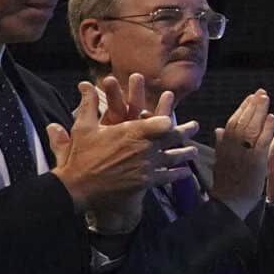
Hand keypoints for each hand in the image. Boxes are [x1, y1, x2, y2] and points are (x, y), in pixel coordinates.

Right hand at [47, 79, 197, 212]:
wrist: (78, 188)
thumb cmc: (81, 156)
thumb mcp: (83, 128)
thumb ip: (89, 105)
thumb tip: (84, 84)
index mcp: (133, 132)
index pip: (161, 122)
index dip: (168, 120)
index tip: (172, 118)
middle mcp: (145, 148)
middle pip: (173, 138)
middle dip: (185, 131)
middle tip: (195, 126)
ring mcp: (148, 166)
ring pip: (174, 157)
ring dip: (186, 153)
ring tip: (194, 151)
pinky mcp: (146, 182)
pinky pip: (168, 176)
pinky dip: (178, 174)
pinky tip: (185, 172)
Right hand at [210, 89, 272, 209]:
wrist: (229, 204)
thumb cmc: (226, 184)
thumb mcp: (220, 162)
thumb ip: (220, 145)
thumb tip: (217, 130)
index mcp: (223, 147)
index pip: (232, 122)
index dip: (241, 108)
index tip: (250, 97)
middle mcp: (231, 147)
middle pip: (241, 120)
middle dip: (251, 105)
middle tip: (261, 92)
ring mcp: (242, 153)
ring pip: (250, 127)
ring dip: (258, 111)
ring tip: (265, 98)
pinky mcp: (255, 161)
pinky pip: (261, 141)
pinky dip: (266, 128)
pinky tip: (272, 116)